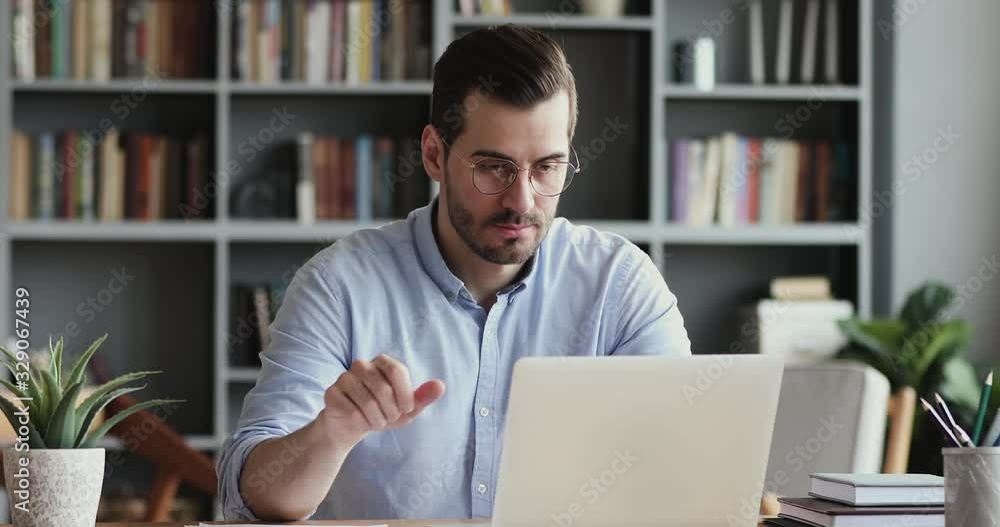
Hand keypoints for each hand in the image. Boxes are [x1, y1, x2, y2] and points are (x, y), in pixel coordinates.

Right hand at [320, 354, 445, 443]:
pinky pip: (352, 411)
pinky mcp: (331, 393)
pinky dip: (361, 423)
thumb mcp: (407, 409)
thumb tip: (440, 386)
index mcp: (383, 362)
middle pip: (382, 388)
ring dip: (377, 420)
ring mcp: (344, 378)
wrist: (352, 426)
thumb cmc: (383, 413)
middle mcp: (361, 365)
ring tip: (377, 421)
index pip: (396, 370)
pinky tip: (359, 421)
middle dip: (391, 411)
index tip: (407, 409)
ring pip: (367, 402)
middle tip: (390, 418)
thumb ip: (423, 397)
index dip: (404, 394)